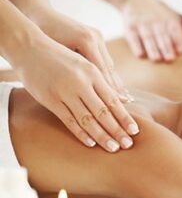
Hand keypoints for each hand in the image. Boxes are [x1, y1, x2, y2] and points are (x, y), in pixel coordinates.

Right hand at [14, 32, 138, 152]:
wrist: (30, 49)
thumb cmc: (63, 58)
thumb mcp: (86, 65)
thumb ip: (103, 83)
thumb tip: (124, 100)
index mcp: (92, 73)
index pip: (113, 100)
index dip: (125, 117)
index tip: (135, 131)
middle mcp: (80, 83)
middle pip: (103, 112)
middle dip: (117, 130)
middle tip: (128, 145)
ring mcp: (64, 92)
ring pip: (87, 119)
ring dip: (102, 136)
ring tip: (113, 148)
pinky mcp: (50, 100)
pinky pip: (68, 120)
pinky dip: (81, 133)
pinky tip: (91, 143)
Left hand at [31, 9, 129, 100]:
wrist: (38, 14)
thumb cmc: (42, 37)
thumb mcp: (57, 55)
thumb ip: (74, 72)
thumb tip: (93, 92)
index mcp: (85, 40)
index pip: (102, 71)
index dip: (111, 89)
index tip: (119, 103)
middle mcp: (95, 38)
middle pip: (109, 68)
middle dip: (118, 87)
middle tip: (127, 103)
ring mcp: (97, 36)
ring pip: (109, 64)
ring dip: (116, 81)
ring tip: (125, 97)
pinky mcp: (96, 36)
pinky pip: (104, 59)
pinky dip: (108, 73)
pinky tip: (115, 85)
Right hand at [121, 0, 181, 61]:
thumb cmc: (160, 12)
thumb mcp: (174, 15)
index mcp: (169, 20)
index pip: (174, 30)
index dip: (177, 40)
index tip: (180, 51)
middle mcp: (156, 22)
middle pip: (161, 36)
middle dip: (165, 46)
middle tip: (170, 59)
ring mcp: (142, 24)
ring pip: (148, 38)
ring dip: (152, 48)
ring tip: (157, 59)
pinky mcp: (130, 27)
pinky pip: (132, 37)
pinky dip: (136, 46)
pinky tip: (140, 55)